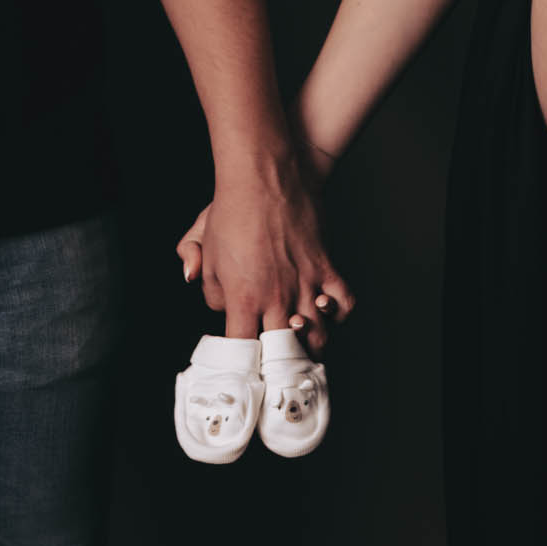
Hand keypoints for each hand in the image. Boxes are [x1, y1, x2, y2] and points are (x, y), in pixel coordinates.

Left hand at [174, 149, 354, 352]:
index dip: (244, 364)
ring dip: (311, 346)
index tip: (244, 367)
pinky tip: (328, 315)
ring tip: (303, 349)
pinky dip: (339, 314)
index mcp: (243, 297)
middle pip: (284, 351)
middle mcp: (276, 297)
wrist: (263, 176)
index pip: (244, 348)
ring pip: (319, 333)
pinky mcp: (325, 266)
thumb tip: (215, 303)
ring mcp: (304, 283)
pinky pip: (344, 301)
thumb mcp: (202, 246)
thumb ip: (203, 281)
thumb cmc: (230, 210)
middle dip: (280, 366)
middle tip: (277, 370)